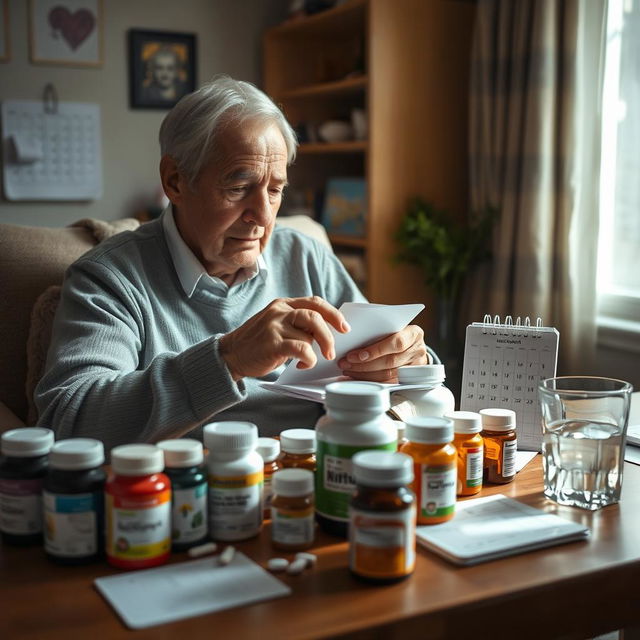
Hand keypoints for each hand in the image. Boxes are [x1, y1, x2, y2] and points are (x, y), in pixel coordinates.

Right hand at [219, 296, 349, 380]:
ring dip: (316, 350)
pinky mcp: (272, 343)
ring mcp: (275, 326)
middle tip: (332, 351)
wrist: (230, 355)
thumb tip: (326, 332)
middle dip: (330, 334)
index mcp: (283, 304)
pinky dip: (308, 358)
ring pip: (309, 334)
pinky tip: (304, 363)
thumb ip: (297, 324)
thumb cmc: (258, 343)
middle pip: (315, 316)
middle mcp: (279, 311)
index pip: (314, 302)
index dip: (333, 314)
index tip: (344, 327)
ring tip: (313, 359)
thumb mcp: (277, 325)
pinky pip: (301, 348)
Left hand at [337, 324, 427, 382]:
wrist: (414, 344)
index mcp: (414, 333)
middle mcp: (417, 350)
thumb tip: (352, 337)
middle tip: (347, 362)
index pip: (396, 343)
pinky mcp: (409, 378)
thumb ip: (378, 329)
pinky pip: (387, 383)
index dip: (376, 350)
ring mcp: (414, 366)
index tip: (358, 355)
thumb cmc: (398, 332)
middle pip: (390, 361)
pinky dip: (371, 380)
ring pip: (388, 375)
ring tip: (348, 369)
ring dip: (365, 374)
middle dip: (365, 364)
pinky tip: (357, 377)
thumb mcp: (392, 325)